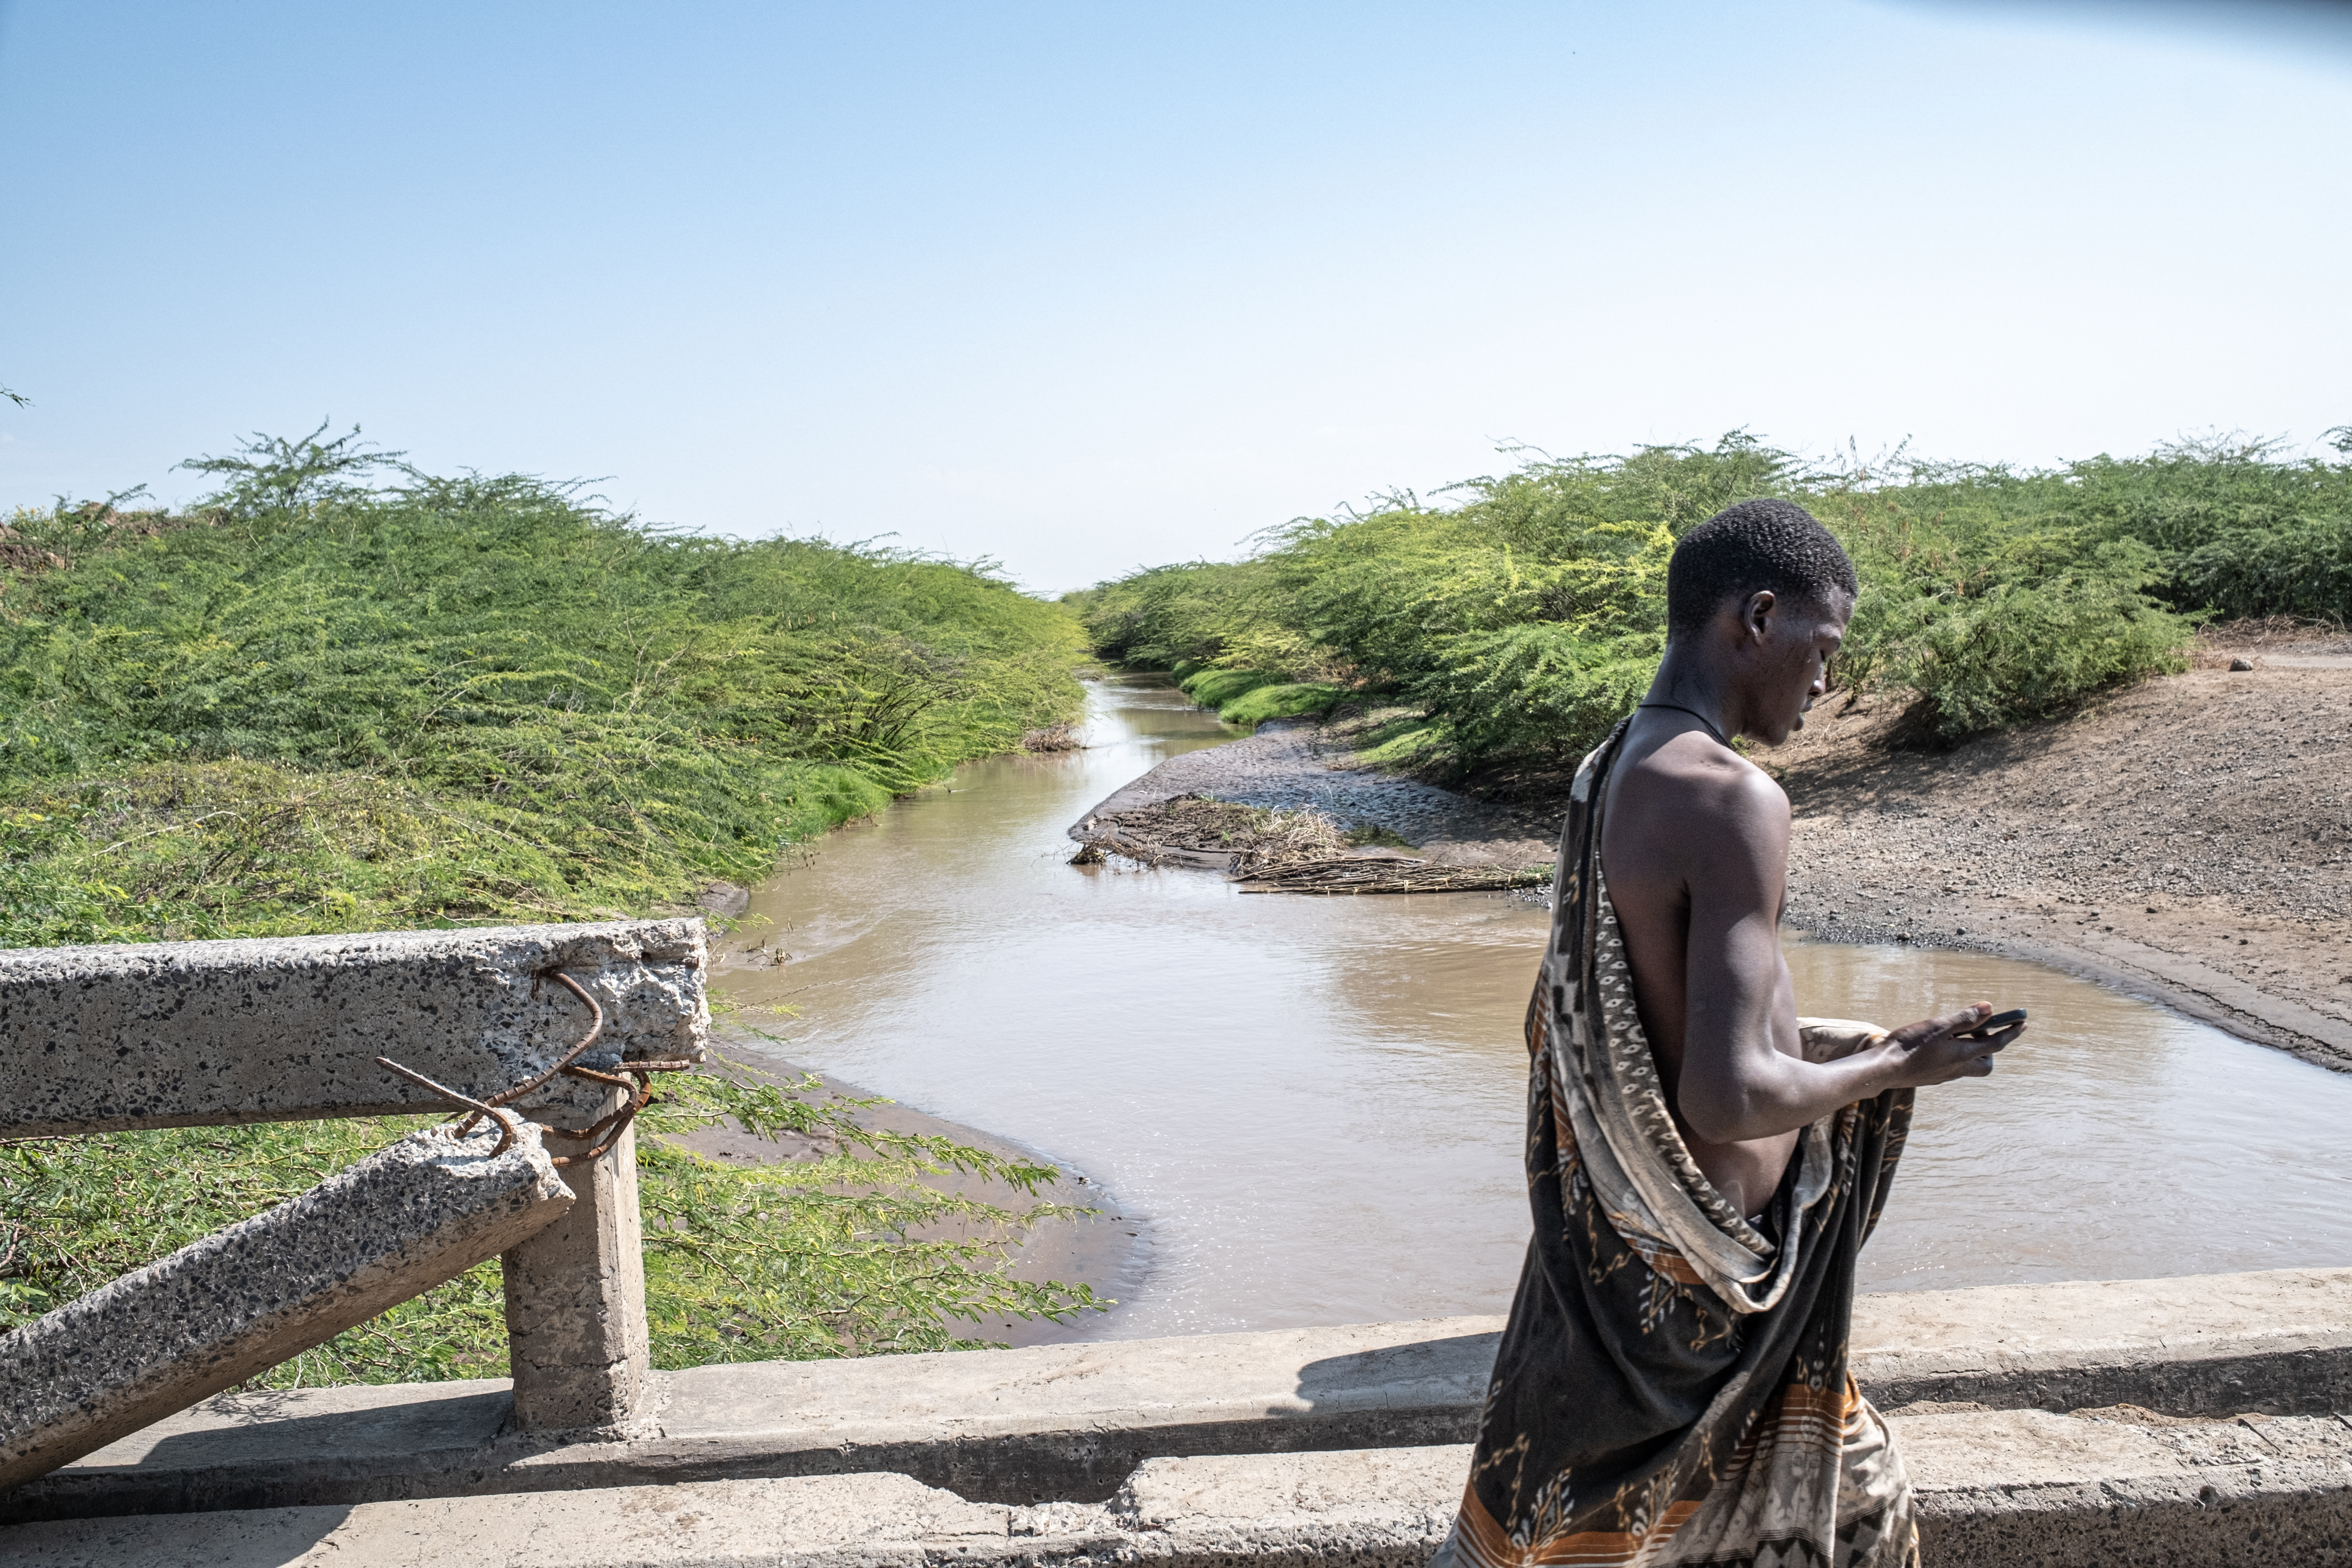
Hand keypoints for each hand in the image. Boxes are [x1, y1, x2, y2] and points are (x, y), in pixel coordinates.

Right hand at [1877, 1002, 2025, 1087]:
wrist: (1883, 1070)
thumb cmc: (1909, 1045)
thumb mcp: (1938, 1026)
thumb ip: (1965, 1018)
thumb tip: (1990, 1009)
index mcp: (1963, 1055)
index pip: (1996, 1044)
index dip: (2011, 1032)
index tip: (2023, 1023)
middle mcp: (1958, 1069)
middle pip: (1986, 1063)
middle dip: (1990, 1048)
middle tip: (1978, 1031)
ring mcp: (1945, 1076)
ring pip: (1969, 1067)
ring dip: (1971, 1052)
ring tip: (1955, 1036)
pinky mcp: (1932, 1078)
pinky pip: (1952, 1068)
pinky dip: (1954, 1056)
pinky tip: (1938, 1047)